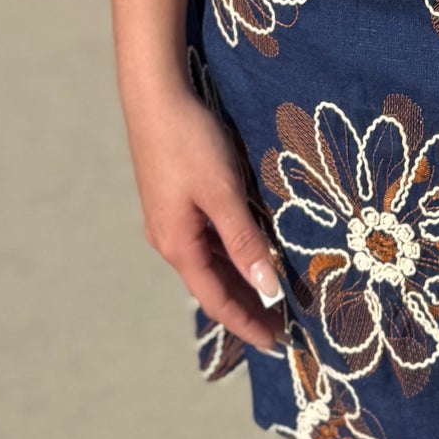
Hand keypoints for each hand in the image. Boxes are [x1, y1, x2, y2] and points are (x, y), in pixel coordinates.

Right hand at [122, 79, 286, 355]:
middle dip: (246, 307)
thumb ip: (246, 243)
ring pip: (210, 263)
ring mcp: (170, 220)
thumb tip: (269, 289)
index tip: (277, 344)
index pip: (217, 300)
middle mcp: (170, 240)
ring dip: (240, 281)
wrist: (155, 94)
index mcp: (179, 245)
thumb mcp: (223, 193)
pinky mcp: (174, 200)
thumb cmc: (189, 142)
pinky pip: (206, 240)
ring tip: (273, 295)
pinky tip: (251, 252)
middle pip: (213, 286)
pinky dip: (230, 254)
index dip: (247, 323)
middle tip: (283, 326)